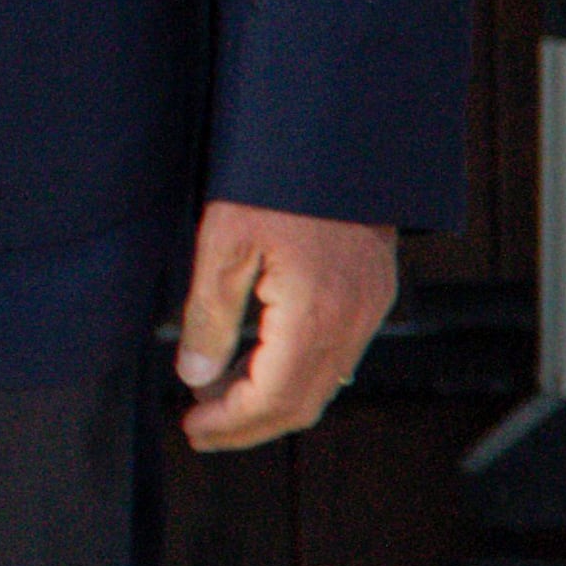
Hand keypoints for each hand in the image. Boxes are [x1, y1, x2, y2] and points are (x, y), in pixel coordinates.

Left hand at [172, 200, 400, 449]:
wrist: (338, 136)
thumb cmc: (276, 182)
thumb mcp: (223, 242)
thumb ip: (209, 315)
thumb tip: (194, 376)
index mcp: (314, 316)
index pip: (273, 399)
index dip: (231, 423)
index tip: (192, 429)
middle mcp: (352, 322)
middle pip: (303, 403)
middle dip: (249, 425)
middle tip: (200, 429)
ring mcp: (370, 308)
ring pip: (325, 384)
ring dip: (272, 401)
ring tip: (217, 398)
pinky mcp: (373, 292)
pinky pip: (339, 355)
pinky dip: (297, 373)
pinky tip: (258, 363)